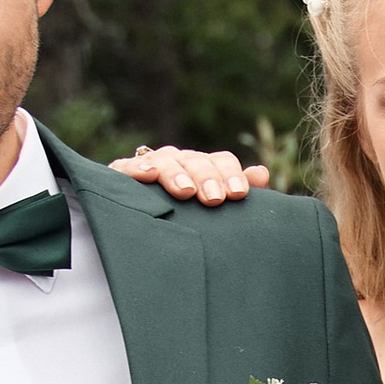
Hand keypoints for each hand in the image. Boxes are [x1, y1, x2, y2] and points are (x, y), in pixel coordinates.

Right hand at [111, 143, 268, 205]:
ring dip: (178, 174)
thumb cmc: (183, 215)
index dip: (231, 174)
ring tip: (186, 192)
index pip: (221, 161)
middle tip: (214, 199)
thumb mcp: (210, 206)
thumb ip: (236, 190)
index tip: (238, 195)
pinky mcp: (123, 174)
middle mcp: (180, 162)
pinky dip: (139, 168)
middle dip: (207, 177)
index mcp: (203, 169)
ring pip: (168, 161)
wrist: (135, 223)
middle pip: (196, 160)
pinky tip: (147, 176)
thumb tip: (261, 174)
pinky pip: (129, 166)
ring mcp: (152, 165)